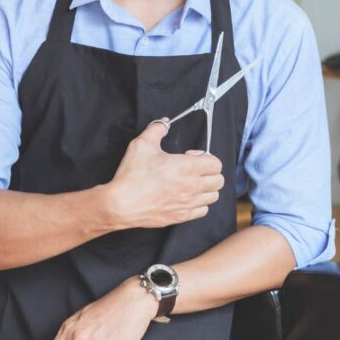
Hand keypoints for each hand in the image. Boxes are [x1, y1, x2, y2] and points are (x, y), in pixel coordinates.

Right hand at [106, 119, 224, 228]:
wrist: (121, 204)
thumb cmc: (132, 175)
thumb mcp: (142, 144)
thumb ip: (156, 130)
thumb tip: (164, 122)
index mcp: (187, 167)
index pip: (216, 163)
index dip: (206, 157)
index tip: (192, 157)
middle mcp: (192, 186)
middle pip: (219, 180)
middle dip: (210, 173)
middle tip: (194, 170)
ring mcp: (188, 204)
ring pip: (213, 197)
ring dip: (206, 189)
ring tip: (192, 184)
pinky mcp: (182, 217)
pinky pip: (203, 211)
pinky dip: (199, 204)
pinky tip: (186, 198)